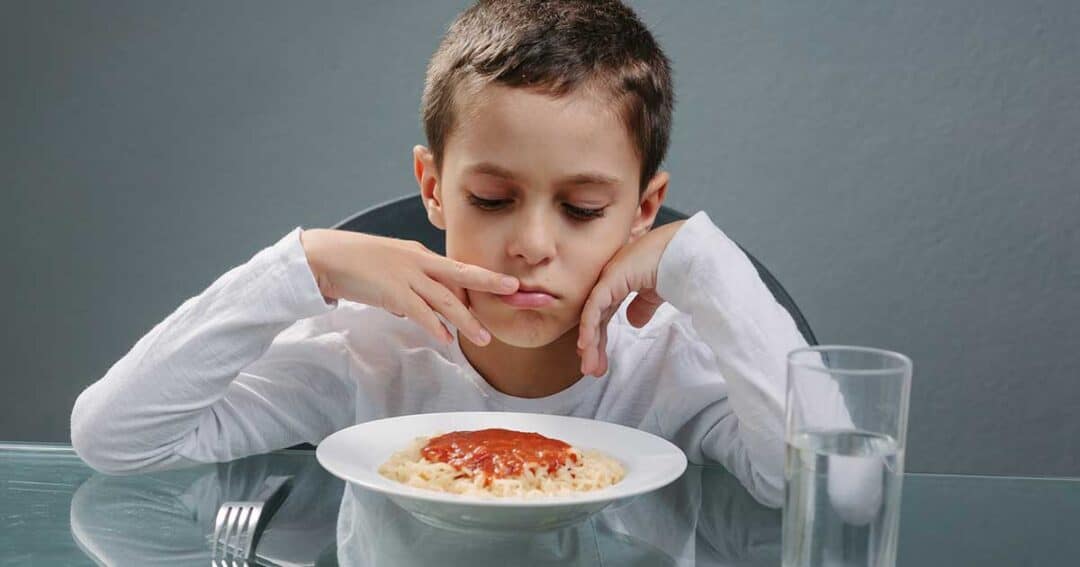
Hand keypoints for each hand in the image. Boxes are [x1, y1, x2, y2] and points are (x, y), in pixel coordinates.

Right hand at [300, 229, 518, 345]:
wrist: (324, 257)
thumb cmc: (354, 263)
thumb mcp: (390, 270)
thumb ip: (408, 289)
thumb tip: (416, 312)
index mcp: (420, 254)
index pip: (458, 270)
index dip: (485, 280)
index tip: (509, 286)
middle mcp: (418, 261)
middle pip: (463, 274)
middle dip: (492, 283)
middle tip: (517, 292)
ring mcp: (406, 275)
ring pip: (445, 298)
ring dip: (466, 320)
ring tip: (484, 337)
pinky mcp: (391, 290)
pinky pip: (419, 311)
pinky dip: (434, 326)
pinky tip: (446, 339)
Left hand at [577, 221, 685, 375]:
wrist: (685, 251)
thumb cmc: (674, 265)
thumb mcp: (655, 292)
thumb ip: (642, 306)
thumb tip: (633, 323)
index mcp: (619, 282)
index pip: (603, 314)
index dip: (599, 338)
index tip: (598, 360)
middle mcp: (609, 280)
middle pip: (595, 318)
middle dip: (593, 346)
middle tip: (592, 370)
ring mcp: (608, 278)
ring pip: (592, 316)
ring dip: (590, 343)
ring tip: (590, 367)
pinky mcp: (611, 279)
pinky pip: (595, 307)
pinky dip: (589, 327)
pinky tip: (586, 345)